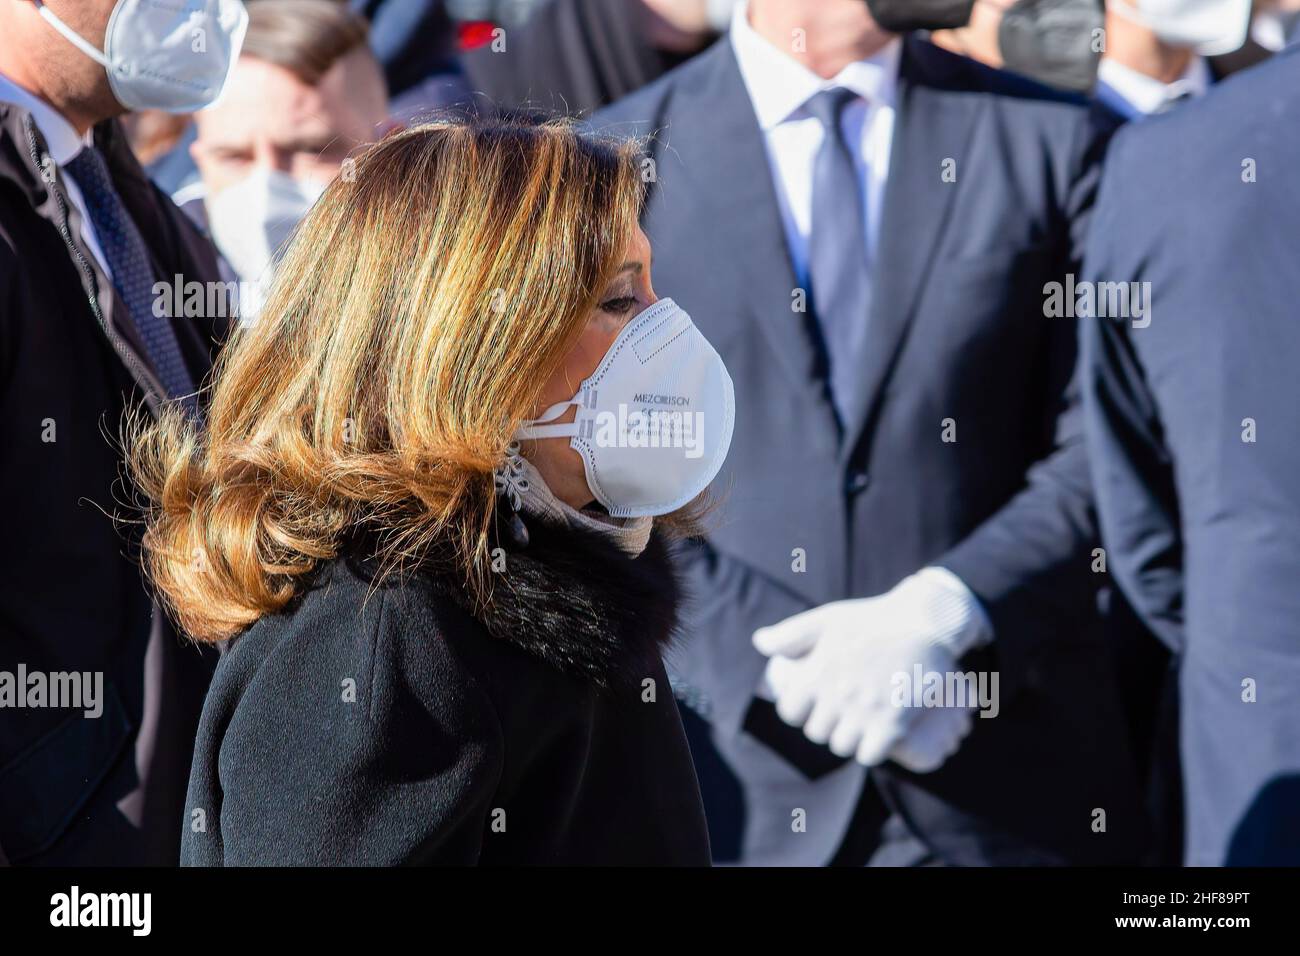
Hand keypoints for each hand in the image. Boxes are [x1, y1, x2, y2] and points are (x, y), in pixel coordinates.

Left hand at [752, 569, 989, 770]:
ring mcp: (864, 711)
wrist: (924, 623)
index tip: (813, 705)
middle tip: (841, 713)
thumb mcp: (828, 618)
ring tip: (858, 723)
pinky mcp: (893, 723)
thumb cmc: (872, 620)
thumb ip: (791, 633)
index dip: (799, 711)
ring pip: (841, 746)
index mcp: (816, 672)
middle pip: (816, 733)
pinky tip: (877, 735)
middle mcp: (836, 694)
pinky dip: (871, 750)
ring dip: (848, 739)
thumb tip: (759, 642)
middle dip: (825, 725)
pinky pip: (868, 756)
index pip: (790, 713)